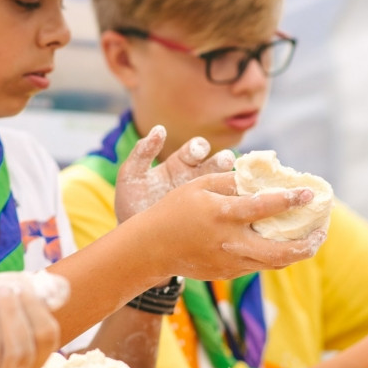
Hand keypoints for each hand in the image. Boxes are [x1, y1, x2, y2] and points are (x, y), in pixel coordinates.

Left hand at [115, 125, 235, 222]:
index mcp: (180, 163)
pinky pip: (226, 209)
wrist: (134, 239)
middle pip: (216, 164)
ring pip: (226, 185)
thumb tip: (159, 129)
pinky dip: (233, 204)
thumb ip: (142, 153)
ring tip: (236, 182)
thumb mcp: (131, 176)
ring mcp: (207, 198)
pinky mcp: (212, 217)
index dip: (198, 148)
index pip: (196, 149)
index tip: (197, 152)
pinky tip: (236, 204)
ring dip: (233, 181)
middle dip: (222, 160)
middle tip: (226, 161)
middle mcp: (197, 177)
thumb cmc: (131, 203)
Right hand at [129, 171, 325, 280]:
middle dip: (309, 242)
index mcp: (224, 215)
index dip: (291, 200)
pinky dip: (276, 255)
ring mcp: (231, 262)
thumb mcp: (199, 186)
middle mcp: (232, 242)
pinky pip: (260, 265)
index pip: (266, 207)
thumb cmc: (174, 210)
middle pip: (283, 251)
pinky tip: (283, 243)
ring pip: (276, 263)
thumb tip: (260, 176)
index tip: (310, 194)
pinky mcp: (229, 273)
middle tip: (322, 229)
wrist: (151, 249)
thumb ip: (231, 181)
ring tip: (311, 238)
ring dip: (297, 252)